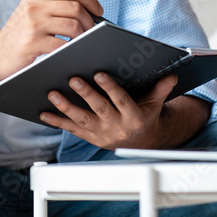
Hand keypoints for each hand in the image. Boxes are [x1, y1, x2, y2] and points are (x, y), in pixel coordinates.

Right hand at [0, 0, 102, 79]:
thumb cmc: (19, 36)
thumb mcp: (31, 12)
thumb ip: (53, 6)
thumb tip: (88, 10)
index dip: (90, 0)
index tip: (98, 11)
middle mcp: (34, 6)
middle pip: (75, 7)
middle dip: (89, 21)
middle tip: (92, 31)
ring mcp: (33, 24)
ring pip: (73, 26)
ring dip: (83, 36)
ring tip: (81, 42)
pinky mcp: (33, 43)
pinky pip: (63, 44)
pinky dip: (72, 49)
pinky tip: (70, 51)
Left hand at [39, 71, 178, 149]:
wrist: (140, 142)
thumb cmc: (144, 115)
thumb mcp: (155, 103)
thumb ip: (161, 88)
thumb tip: (172, 74)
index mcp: (133, 116)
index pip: (121, 101)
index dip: (111, 88)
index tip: (100, 73)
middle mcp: (116, 126)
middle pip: (99, 109)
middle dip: (86, 94)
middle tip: (73, 78)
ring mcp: (101, 133)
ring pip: (82, 119)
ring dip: (66, 107)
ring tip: (53, 93)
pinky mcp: (89, 137)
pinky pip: (71, 129)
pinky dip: (57, 122)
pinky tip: (44, 113)